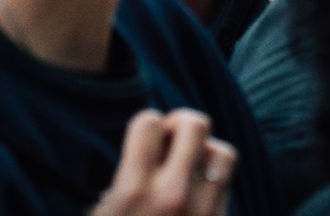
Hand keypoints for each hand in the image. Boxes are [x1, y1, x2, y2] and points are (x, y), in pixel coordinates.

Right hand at [94, 110, 235, 215]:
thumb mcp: (102, 211)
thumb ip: (124, 176)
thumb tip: (149, 145)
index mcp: (133, 190)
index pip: (150, 122)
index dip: (147, 127)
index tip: (144, 144)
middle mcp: (172, 197)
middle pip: (196, 124)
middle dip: (182, 125)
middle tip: (170, 145)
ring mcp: (203, 213)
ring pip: (223, 153)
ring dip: (205, 154)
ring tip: (187, 171)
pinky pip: (227, 187)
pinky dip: (213, 183)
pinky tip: (195, 198)